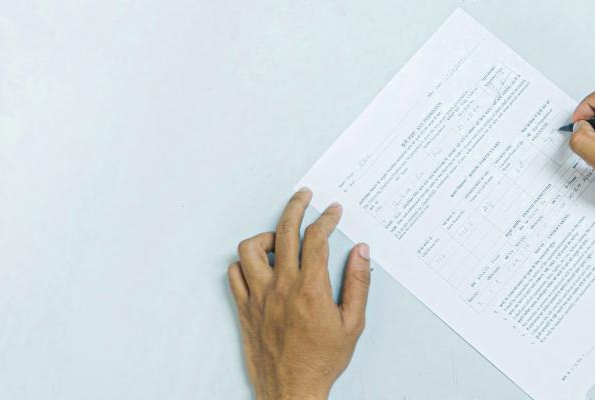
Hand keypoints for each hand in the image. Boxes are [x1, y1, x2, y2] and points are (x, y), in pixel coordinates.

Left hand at [228, 188, 371, 398]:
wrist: (293, 389)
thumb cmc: (322, 361)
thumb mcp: (352, 323)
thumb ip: (358, 284)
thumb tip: (360, 253)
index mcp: (311, 289)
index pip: (315, 238)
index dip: (326, 218)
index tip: (333, 211)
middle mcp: (281, 287)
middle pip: (284, 231)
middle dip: (297, 206)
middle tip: (304, 197)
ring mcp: (259, 297)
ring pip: (251, 248)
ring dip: (266, 236)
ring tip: (280, 239)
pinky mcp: (245, 308)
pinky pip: (234, 273)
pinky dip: (245, 263)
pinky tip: (260, 265)